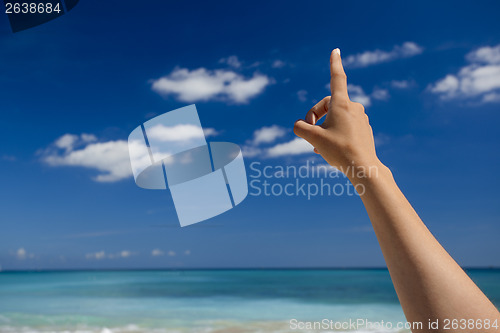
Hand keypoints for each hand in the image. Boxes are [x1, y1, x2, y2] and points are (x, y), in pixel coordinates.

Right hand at [293, 48, 384, 180]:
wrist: (364, 168)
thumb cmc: (339, 151)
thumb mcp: (313, 138)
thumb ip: (300, 128)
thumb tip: (298, 125)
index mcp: (342, 104)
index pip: (337, 78)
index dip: (334, 64)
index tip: (336, 50)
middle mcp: (354, 108)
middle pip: (328, 104)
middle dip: (315, 116)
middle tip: (308, 131)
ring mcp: (361, 119)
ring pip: (335, 118)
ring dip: (323, 128)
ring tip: (317, 146)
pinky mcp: (364, 130)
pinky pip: (344, 127)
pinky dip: (334, 134)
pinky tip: (328, 149)